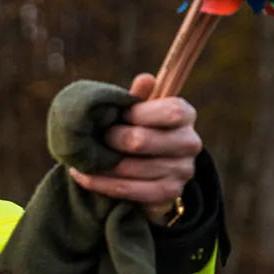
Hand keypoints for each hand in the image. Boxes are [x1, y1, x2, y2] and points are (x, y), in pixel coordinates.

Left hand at [68, 73, 201, 224]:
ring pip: (133, 168)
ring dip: (103, 164)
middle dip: (114, 139)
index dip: (140, 113)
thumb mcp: (139, 111)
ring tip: (83, 159)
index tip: (120, 115)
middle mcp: (190, 143)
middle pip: (144, 140)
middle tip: (100, 138)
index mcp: (186, 114)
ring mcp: (182, 170)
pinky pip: (130, 189)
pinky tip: (85, 177)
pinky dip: (103, 184)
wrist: (150, 169)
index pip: (169, 111)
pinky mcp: (170, 193)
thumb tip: (146, 79)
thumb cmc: (141, 129)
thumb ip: (140, 98)